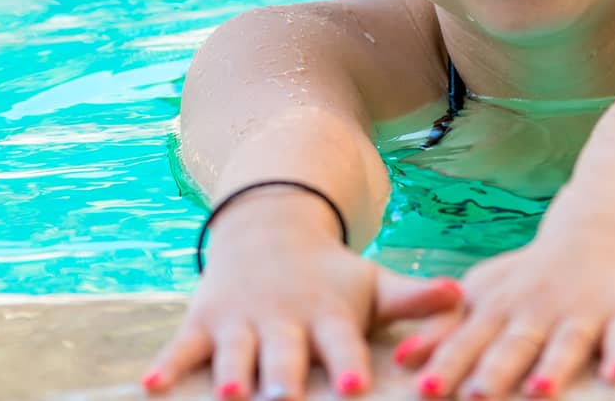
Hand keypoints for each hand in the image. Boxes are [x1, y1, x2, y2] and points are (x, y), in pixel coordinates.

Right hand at [142, 197, 462, 399]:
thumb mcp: (372, 283)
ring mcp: (242, 319)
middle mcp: (284, 319)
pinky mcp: (207, 322)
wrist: (269, 231)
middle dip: (284, 379)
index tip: (355, 384)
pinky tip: (152, 386)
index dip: (347, 363)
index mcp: (328, 315)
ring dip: (232, 373)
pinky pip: (185, 346)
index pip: (341, 343)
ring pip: (236, 350)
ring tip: (231, 397)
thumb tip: (462, 294)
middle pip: (284, 354)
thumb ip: (414, 299)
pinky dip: (168, 364)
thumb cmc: (332, 276)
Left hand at [392, 216, 614, 397]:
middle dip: (494, 370)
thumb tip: (401, 359)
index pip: (469, 338)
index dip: (447, 362)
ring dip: (554, 366)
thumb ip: (447, 327)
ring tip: (541, 390)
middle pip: (514, 343)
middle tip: (475, 397)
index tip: (424, 389)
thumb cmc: (533, 275)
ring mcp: (584, 310)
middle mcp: (539, 308)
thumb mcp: (486, 293)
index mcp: (501, 306)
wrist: (603, 228)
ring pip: (567, 342)